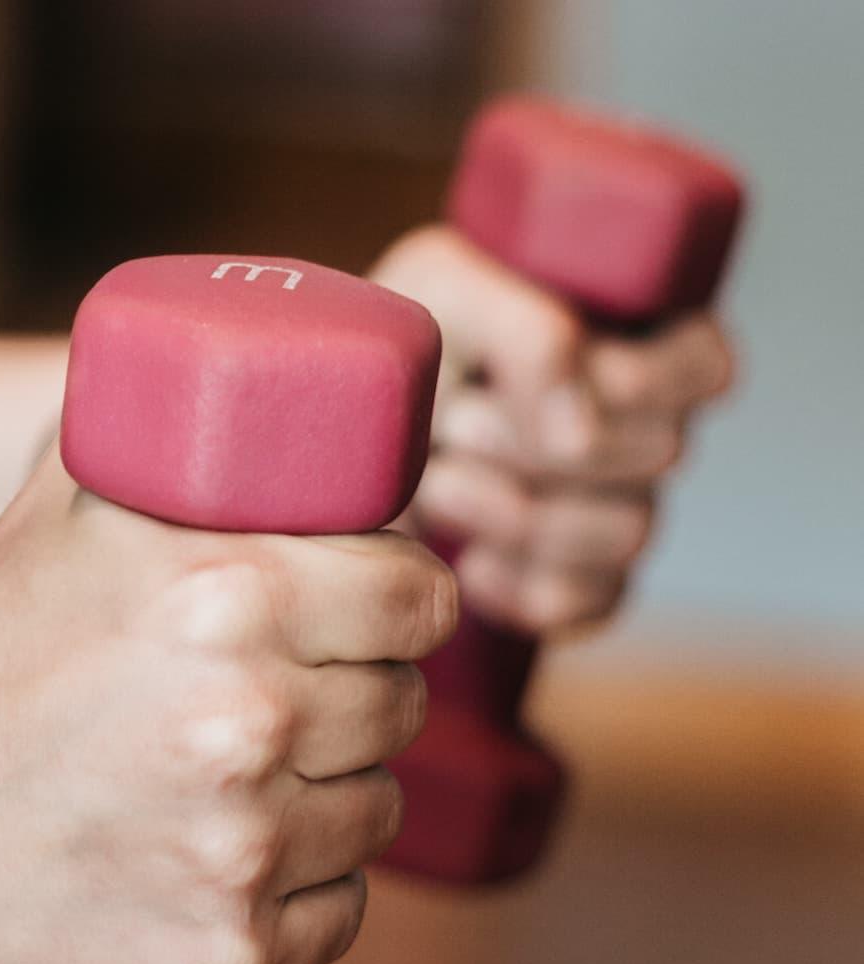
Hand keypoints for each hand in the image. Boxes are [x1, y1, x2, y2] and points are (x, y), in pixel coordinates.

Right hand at [0, 450, 455, 963]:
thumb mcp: (68, 509)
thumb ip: (177, 439)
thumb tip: (275, 387)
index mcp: (231, 596)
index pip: (420, 598)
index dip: (398, 603)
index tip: (367, 616)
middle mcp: (251, 722)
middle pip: (402, 705)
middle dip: (354, 695)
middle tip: (280, 698)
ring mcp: (243, 849)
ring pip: (374, 813)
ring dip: (329, 795)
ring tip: (239, 782)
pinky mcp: (230, 949)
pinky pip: (339, 913)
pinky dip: (300, 893)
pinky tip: (224, 861)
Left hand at [372, 225, 735, 632]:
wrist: (329, 437)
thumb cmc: (397, 345)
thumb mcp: (441, 290)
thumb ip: (526, 332)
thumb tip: (583, 433)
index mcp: (637, 336)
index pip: (704, 369)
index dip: (631, 380)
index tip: (532, 373)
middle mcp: (643, 426)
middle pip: (659, 452)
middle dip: (535, 442)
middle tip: (452, 426)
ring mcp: (616, 508)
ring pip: (627, 533)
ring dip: (514, 511)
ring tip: (436, 484)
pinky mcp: (576, 580)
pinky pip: (588, 603)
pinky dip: (517, 587)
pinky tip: (465, 561)